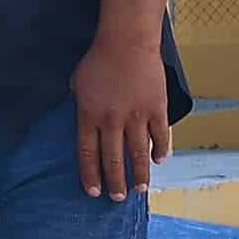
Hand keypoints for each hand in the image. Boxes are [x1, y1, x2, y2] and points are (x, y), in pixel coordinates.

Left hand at [71, 30, 168, 199]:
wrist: (127, 41)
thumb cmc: (99, 59)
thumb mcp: (78, 83)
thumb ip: (79, 107)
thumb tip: (83, 126)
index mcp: (89, 116)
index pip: (88, 154)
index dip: (90, 175)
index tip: (93, 192)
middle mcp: (112, 121)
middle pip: (113, 159)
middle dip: (115, 182)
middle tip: (117, 198)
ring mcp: (136, 115)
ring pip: (138, 153)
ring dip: (139, 173)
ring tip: (140, 189)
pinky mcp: (156, 108)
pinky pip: (160, 135)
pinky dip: (160, 150)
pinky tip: (159, 161)